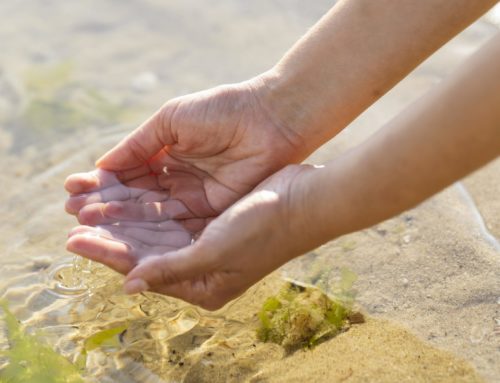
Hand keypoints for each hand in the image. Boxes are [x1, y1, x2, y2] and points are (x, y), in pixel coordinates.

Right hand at [65, 76, 305, 229]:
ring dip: (120, 221)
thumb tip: (102, 166)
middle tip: (74, 213)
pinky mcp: (210, 212)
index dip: (101, 183)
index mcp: (166, 153)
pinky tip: (123, 234)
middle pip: (135, 198)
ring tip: (87, 225)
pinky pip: (174, 225)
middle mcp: (177, 179)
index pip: (127, 174)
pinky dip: (149, 230)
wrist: (270, 120)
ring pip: (150, 215)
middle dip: (105, 205)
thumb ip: (138, 145)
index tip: (72, 189)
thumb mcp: (171, 120)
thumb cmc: (222, 111)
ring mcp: (193, 197)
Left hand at [67, 165, 313, 309]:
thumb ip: (172, 269)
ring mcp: (205, 244)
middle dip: (110, 236)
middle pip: (144, 252)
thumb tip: (130, 286)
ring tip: (90, 209)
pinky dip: (147, 208)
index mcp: (202, 285)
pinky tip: (126, 198)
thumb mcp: (216, 253)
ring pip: (154, 233)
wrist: (305, 200)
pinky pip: (170, 216)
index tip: (73, 239)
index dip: (107, 254)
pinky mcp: (210, 222)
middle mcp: (200, 268)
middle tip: (72, 221)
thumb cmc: (265, 229)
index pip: (143, 271)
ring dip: (124, 220)